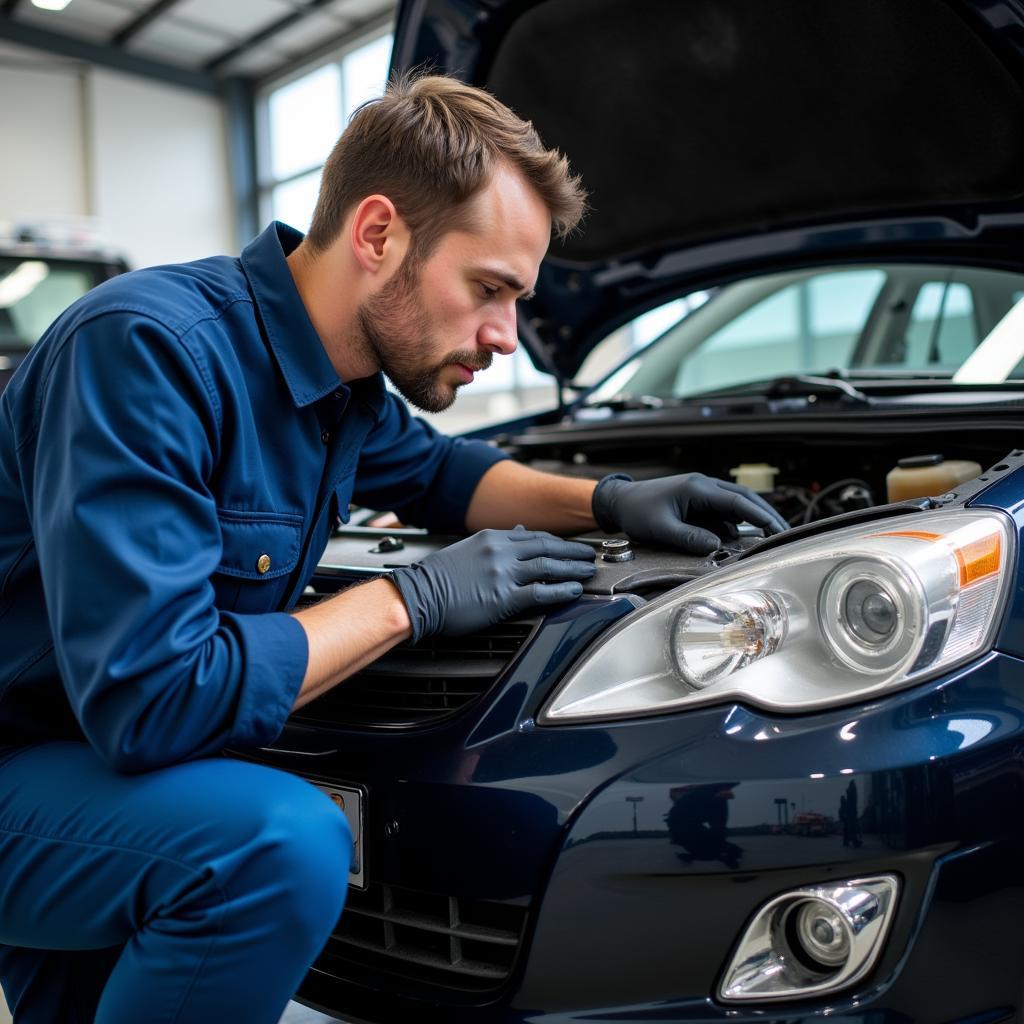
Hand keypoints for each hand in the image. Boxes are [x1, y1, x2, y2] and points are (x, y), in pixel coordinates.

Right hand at [390, 526, 595, 642]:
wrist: (418, 596)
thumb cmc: (438, 577)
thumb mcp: (468, 549)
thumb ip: (496, 542)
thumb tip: (520, 532)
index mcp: (492, 538)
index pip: (534, 535)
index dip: (557, 541)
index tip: (571, 546)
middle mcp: (501, 551)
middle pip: (547, 547)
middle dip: (572, 552)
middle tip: (589, 555)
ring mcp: (503, 574)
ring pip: (549, 567)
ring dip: (573, 569)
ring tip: (589, 571)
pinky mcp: (503, 597)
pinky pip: (540, 592)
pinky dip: (561, 590)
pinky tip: (574, 590)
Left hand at [592, 473, 788, 553]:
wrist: (620, 501)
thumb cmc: (637, 511)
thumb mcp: (661, 528)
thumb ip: (689, 538)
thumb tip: (716, 547)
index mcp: (698, 488)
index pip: (737, 502)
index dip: (760, 516)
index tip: (777, 531)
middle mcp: (703, 487)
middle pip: (744, 499)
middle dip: (765, 515)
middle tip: (784, 534)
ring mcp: (701, 494)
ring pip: (735, 505)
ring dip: (752, 520)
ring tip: (769, 538)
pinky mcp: (697, 504)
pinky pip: (722, 513)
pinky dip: (734, 525)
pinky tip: (740, 540)